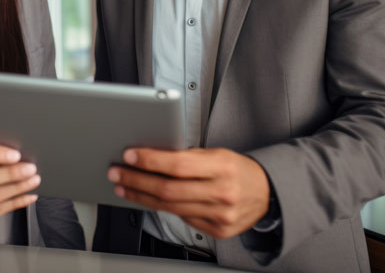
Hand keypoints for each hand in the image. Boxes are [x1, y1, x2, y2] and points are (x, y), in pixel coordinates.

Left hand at [108, 147, 269, 238]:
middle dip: (137, 180)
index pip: (178, 165)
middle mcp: (222, 193)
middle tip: (117, 172)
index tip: (130, 156)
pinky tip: (148, 199)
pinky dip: (162, 208)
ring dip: (141, 196)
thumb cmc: (238, 169)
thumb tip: (153, 156)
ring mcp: (220, 215)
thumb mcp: (217, 153)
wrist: (267, 193)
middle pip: (169, 189)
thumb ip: (189, 156)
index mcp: (222, 167)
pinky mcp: (218, 231)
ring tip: (124, 186)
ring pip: (171, 208)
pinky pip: (182, 219)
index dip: (151, 161)